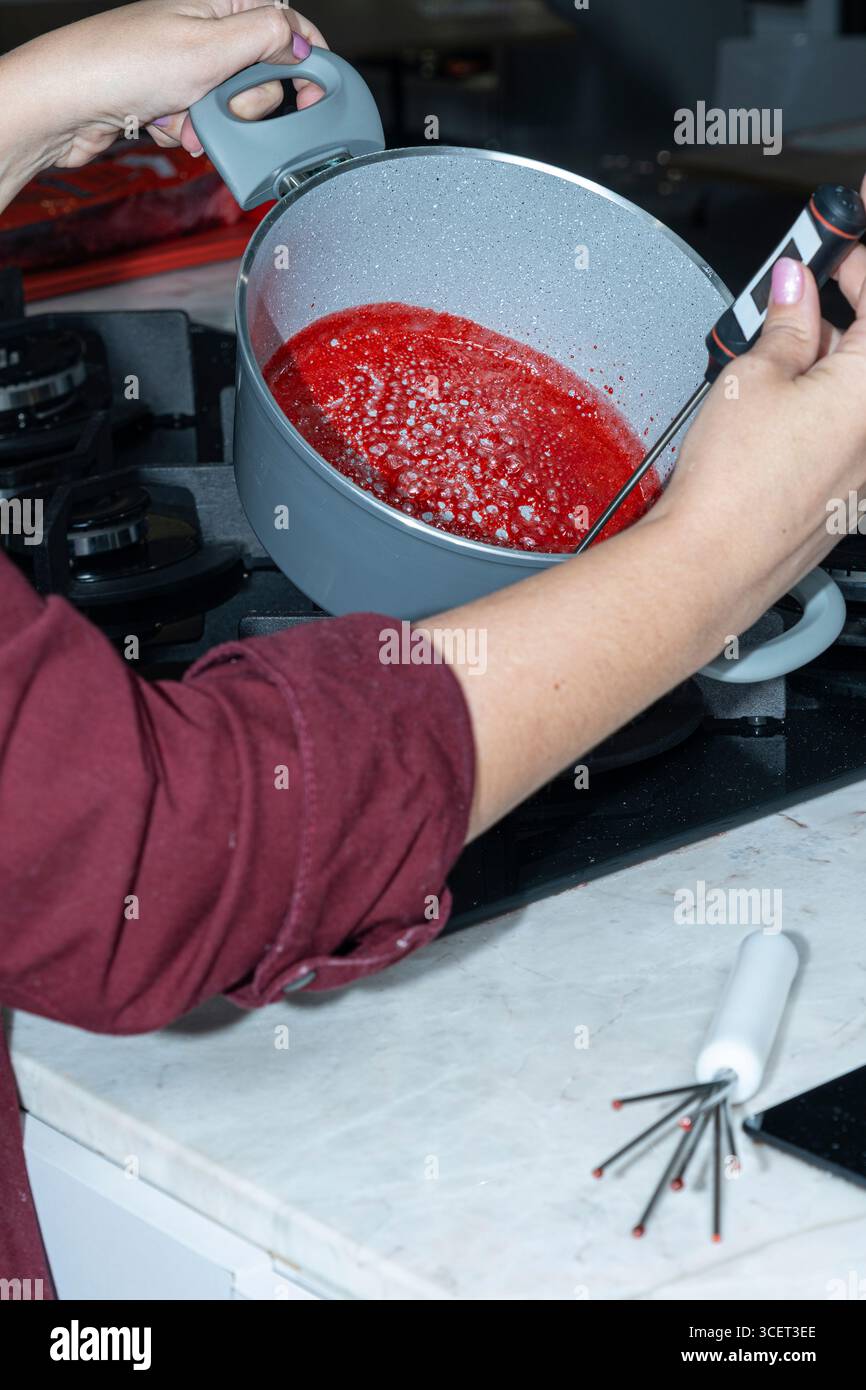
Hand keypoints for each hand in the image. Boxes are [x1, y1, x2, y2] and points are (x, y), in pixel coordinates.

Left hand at [0, 1, 326, 204]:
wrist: (69, 102)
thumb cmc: (124, 65)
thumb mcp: (210, 47)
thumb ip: (266, 39)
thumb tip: (302, 41)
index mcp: (221, 5)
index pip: (286, 26)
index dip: (306, 60)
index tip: (315, 93)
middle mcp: (207, 32)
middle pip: (262, 76)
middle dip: (245, 102)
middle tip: (221, 102)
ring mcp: (189, 67)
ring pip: (233, 108)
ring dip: (213, 124)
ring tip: (181, 117)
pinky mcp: (173, 99)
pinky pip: (204, 125)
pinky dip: (189, 133)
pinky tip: (164, 123)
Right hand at [649, 204, 865, 632]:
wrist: (711, 564)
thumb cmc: (734, 489)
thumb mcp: (752, 379)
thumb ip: (785, 325)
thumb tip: (795, 288)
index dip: (856, 263)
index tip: (836, 247)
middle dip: (843, 313)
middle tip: (797, 295)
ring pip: (859, 393)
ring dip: (831, 362)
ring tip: (774, 358)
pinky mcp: (849, 498)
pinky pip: (850, 433)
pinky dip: (827, 407)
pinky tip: (782, 408)